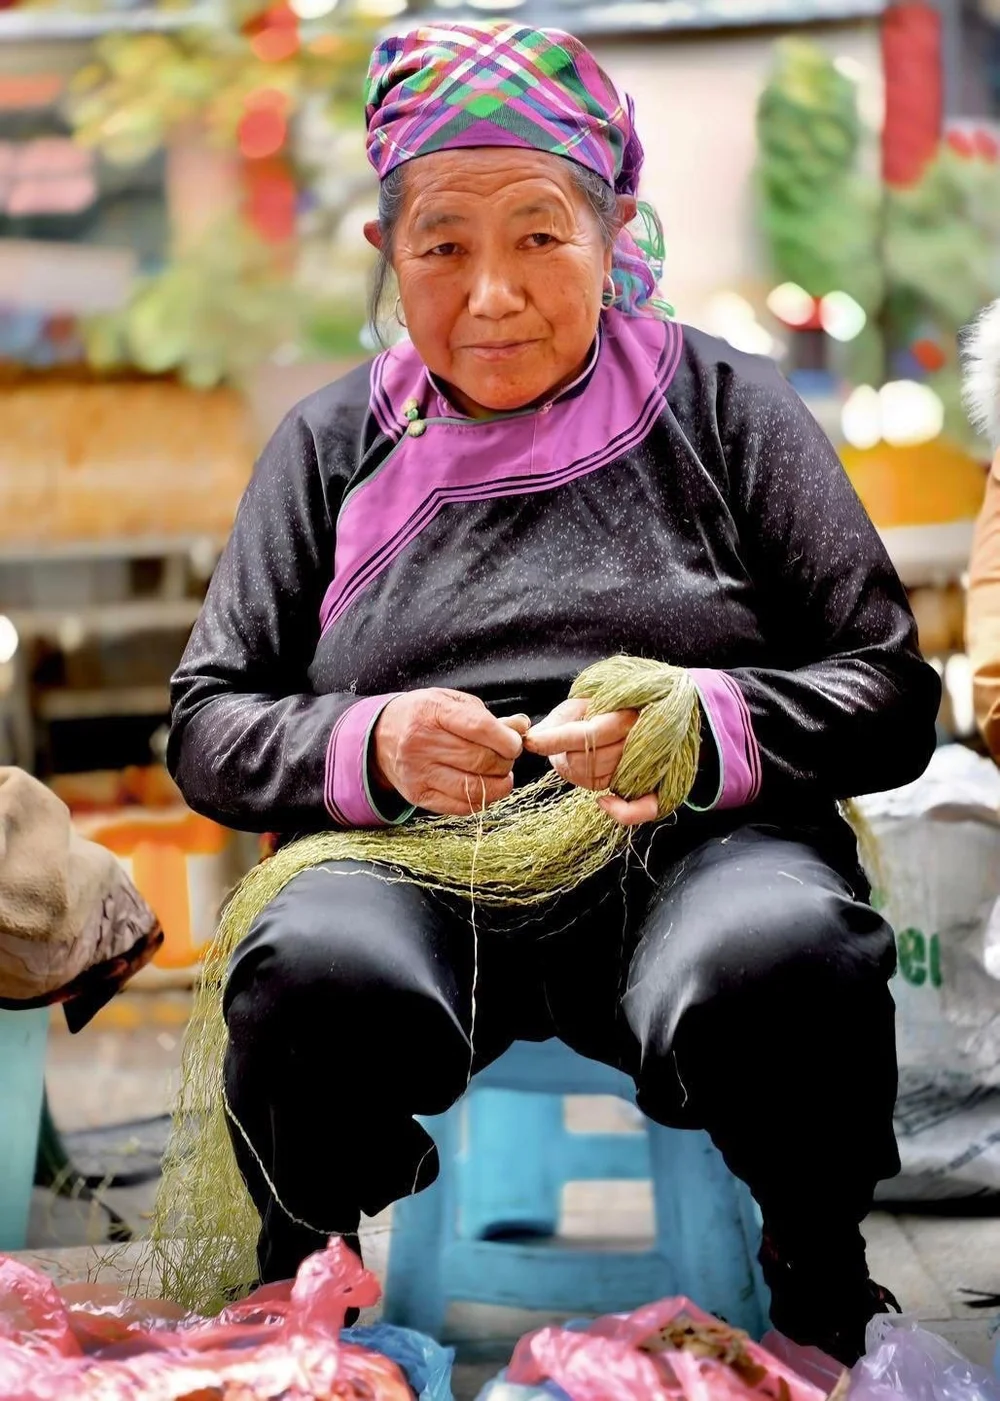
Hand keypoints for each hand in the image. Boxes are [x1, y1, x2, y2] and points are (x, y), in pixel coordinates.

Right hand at [373, 689, 528, 816]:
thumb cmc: (425, 716)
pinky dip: (481, 800)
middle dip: (505, 762)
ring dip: (498, 785)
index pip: (479, 728)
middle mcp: (421, 743)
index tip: (515, 743)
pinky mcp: (418, 795)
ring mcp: (418, 772)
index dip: (507, 740)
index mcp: (432, 713)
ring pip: (473, 788)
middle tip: (507, 758)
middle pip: (480, 761)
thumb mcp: (452, 704)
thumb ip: (487, 717)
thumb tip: (521, 728)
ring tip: (501, 775)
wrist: (381, 736)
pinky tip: (484, 788)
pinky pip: (461, 806)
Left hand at [523, 698, 658, 826]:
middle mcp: (647, 737)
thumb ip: (560, 718)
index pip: (589, 732)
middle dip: (568, 758)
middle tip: (564, 750)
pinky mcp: (666, 788)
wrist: (654, 715)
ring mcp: (659, 764)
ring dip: (583, 776)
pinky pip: (645, 808)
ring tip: (581, 759)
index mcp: (630, 712)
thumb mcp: (583, 703)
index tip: (531, 742)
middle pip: (594, 760)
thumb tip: (533, 736)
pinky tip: (604, 802)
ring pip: (607, 781)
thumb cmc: (611, 711)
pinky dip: (623, 812)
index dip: (556, 739)